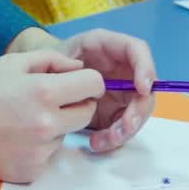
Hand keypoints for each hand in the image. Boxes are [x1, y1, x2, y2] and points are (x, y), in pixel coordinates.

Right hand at [0, 49, 103, 181]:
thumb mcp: (12, 62)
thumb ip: (52, 60)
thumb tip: (80, 67)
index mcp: (45, 92)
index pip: (94, 85)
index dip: (89, 81)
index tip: (76, 82)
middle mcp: (48, 125)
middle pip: (87, 113)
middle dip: (76, 103)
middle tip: (49, 99)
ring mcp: (41, 153)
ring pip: (66, 135)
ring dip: (55, 126)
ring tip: (22, 118)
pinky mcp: (32, 173)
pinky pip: (49, 155)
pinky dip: (39, 146)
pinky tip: (15, 137)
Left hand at [61, 28, 156, 150]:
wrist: (44, 80)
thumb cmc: (50, 63)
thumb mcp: (55, 56)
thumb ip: (68, 63)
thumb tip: (90, 77)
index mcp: (108, 47)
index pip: (137, 50)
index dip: (145, 67)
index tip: (142, 89)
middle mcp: (122, 69)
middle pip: (144, 89)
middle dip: (138, 111)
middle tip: (125, 126)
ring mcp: (122, 92)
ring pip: (137, 113)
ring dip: (126, 130)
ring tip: (105, 139)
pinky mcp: (116, 112)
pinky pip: (123, 128)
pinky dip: (114, 139)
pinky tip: (96, 142)